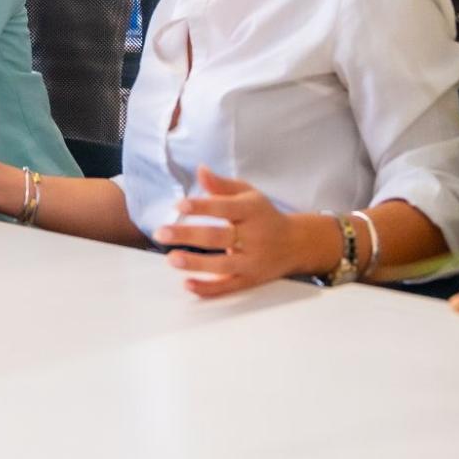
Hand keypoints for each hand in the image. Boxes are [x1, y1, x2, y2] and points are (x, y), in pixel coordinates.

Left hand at [154, 166, 326, 298]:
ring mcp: (252, 261)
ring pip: (223, 264)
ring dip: (195, 263)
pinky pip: (228, 286)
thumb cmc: (264, 215)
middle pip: (219, 236)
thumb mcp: (248, 194)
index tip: (178, 205)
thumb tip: (200, 170)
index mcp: (251, 211)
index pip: (225, 207)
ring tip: (171, 259)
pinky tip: (187, 284)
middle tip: (161, 233)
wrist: (296, 244)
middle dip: (188, 235)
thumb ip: (222, 186)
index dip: (201, 206)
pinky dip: (208, 288)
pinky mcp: (250, 280)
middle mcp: (254, 236)